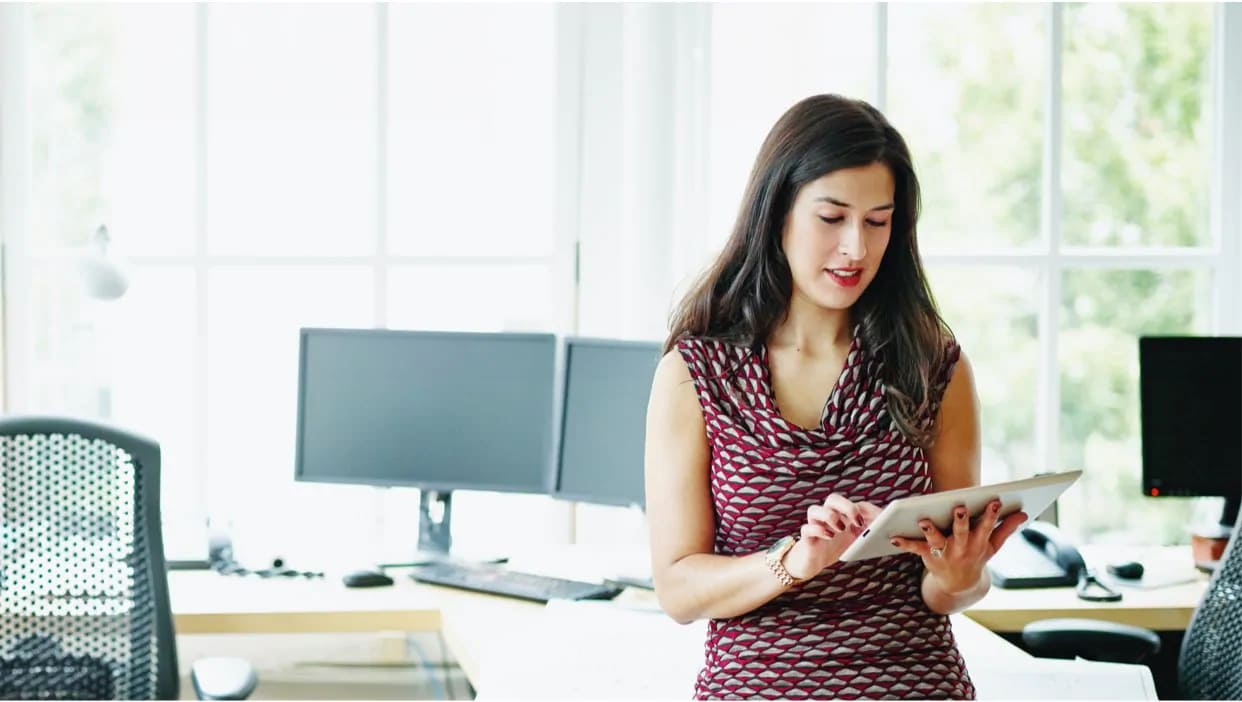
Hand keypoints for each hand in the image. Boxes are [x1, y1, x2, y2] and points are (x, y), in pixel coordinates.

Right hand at [785, 494, 882, 579]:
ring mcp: (815, 525)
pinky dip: (818, 530)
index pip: (853, 504)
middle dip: (846, 506)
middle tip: (857, 521)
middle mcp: (827, 515)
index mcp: (842, 514)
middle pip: (833, 499)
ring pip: (814, 509)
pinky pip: (807, 528)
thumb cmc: (836, 548)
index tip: (876, 519)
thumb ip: (871, 535)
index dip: (865, 509)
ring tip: (841, 529)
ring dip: (829, 516)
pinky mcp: (807, 538)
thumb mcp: (857, 541)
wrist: (813, 562)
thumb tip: (893, 537)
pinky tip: (829, 536)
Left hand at [891, 500, 1026, 593]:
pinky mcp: (929, 556)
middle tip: (961, 508)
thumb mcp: (993, 545)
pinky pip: (915, 549)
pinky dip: (904, 543)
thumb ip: (1006, 529)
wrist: (959, 584)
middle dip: (962, 521)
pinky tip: (893, 537)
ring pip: (938, 540)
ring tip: (923, 520)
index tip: (995, 502)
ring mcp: (945, 553)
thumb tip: (1024, 513)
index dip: (991, 515)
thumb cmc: (976, 556)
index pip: (987, 527)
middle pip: (962, 533)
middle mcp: (962, 548)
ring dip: (931, 531)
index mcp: (979, 543)